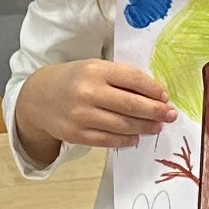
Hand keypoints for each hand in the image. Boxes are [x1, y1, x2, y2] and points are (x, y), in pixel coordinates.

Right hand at [13, 58, 172, 163]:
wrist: (38, 97)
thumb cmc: (74, 80)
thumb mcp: (94, 68)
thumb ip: (120, 78)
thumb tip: (154, 94)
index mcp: (95, 70)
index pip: (133, 79)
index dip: (154, 90)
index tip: (165, 96)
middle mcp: (88, 92)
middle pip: (131, 105)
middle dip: (156, 111)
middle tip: (170, 115)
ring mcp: (81, 116)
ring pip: (122, 125)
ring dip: (145, 127)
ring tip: (156, 126)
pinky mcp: (76, 134)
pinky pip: (108, 140)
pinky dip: (126, 139)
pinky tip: (136, 136)